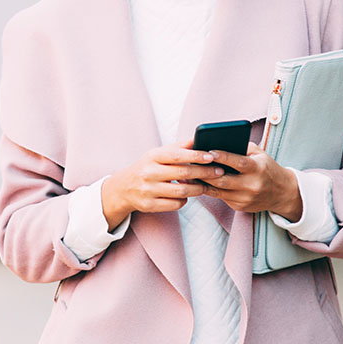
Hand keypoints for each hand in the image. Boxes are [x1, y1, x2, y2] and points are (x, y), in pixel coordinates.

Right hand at [100, 138, 224, 228]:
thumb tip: (200, 138)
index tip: (211, 156)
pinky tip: (187, 195)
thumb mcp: (158, 154)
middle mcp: (148, 173)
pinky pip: (175, 204)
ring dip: (198, 189)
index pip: (176, 155)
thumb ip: (179, 147)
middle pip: (182, 174)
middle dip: (204, 173)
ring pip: (181, 192)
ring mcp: (148, 190)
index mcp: (151, 157)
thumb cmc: (147, 167)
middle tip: (219, 172)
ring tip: (206, 185)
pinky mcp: (149, 205)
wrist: (123, 188)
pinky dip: (185, 200)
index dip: (195, 156)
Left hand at [201, 142, 302, 218]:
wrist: (282, 193)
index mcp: (258, 169)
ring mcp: (245, 198)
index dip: (222, 157)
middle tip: (191, 164)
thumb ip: (242, 148)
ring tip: (189, 175)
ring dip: (202, 183)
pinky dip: (209, 190)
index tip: (208, 151)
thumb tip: (219, 142)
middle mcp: (252, 185)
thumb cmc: (267, 168)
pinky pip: (220, 197)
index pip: (238, 162)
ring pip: (218, 191)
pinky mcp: (240, 206)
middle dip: (206, 172)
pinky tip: (198, 184)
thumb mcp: (260, 155)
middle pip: (223, 180)